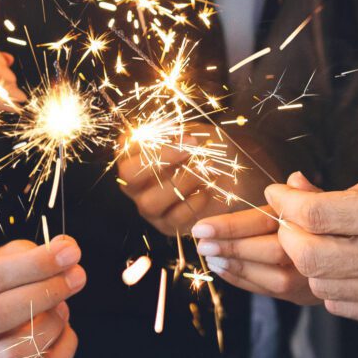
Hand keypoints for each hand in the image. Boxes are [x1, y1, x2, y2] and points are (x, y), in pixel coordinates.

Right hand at [0, 237, 85, 357]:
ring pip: (19, 350)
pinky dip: (65, 345)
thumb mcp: (7, 260)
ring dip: (52, 323)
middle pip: (1, 314)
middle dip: (46, 291)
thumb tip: (66, 251)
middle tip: (77, 276)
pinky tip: (64, 328)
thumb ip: (34, 253)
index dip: (34, 265)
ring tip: (61, 306)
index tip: (69, 252)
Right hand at [116, 123, 245, 235]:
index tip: (178, 133)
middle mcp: (137, 184)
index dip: (147, 139)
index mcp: (138, 157)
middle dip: (159, 160)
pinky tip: (208, 190)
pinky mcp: (168, 225)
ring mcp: (149, 207)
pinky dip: (195, 201)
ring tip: (205, 169)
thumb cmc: (208, 152)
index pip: (125, 146)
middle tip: (188, 151)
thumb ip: (185, 132)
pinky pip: (175, 217)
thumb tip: (180, 135)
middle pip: (128, 175)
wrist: (231, 178)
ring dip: (181, 182)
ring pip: (151, 202)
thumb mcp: (198, 134)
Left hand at [191, 172, 320, 305]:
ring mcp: (314, 280)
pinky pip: (270, 292)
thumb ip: (307, 193)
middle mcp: (319, 255)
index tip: (204, 225)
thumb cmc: (337, 220)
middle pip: (272, 252)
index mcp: (318, 224)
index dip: (234, 225)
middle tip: (201, 243)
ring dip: (236, 266)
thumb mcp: (330, 199)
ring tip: (210, 256)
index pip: (271, 222)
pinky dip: (243, 281)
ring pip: (272, 278)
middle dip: (232, 247)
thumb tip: (294, 179)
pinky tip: (223, 269)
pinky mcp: (305, 296)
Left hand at [266, 166, 357, 327]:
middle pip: (311, 258)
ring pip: (324, 286)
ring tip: (318, 241)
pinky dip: (334, 286)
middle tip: (289, 220)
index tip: (276, 194)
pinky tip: (344, 265)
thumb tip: (295, 191)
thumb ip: (346, 191)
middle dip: (289, 237)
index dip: (286, 203)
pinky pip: (347, 307)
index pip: (316, 215)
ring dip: (311, 263)